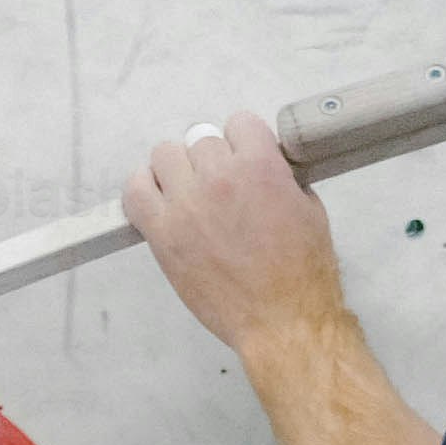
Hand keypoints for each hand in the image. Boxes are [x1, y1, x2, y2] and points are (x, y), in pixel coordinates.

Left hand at [120, 107, 347, 354]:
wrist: (282, 321)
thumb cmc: (302, 275)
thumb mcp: (310, 212)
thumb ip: (283, 180)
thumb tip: (266, 169)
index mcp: (261, 167)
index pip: (240, 123)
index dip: (244, 142)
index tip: (245, 159)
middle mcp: (219, 178)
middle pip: (200, 138)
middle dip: (213, 160)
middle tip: (221, 188)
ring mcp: (186, 205)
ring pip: (164, 154)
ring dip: (177, 169)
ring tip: (188, 194)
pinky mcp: (162, 233)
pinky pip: (135, 190)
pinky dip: (144, 190)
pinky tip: (160, 202)